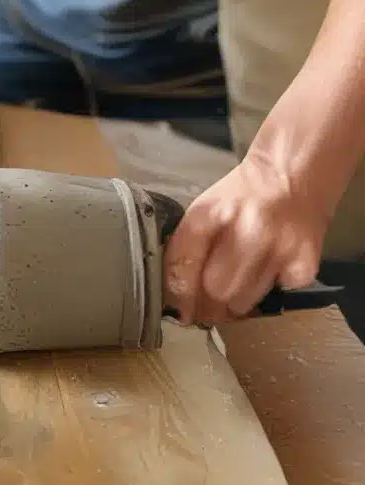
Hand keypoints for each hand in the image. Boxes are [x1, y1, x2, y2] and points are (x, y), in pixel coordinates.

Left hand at [162, 148, 328, 324]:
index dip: (178, 294)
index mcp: (209, 213)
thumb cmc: (241, 195)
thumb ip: (188, 248)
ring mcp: (279, 246)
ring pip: (245, 301)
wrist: (292, 174)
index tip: (178, 310)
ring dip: (237, 300)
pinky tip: (269, 269)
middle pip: (216, 290)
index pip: (184, 264)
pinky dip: (269, 290)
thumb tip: (180, 298)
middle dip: (209, 301)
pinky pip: (275, 296)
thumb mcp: (205, 209)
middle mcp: (245, 228)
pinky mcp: (306, 262)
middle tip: (211, 302)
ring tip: (240, 282)